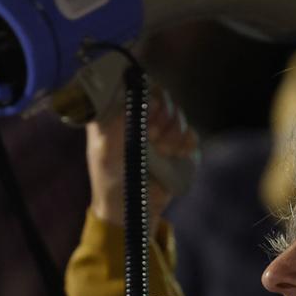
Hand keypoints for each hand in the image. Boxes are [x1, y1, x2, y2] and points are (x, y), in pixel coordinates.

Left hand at [86, 87, 197, 225]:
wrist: (129, 208)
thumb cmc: (109, 177)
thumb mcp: (104, 149)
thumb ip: (115, 121)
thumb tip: (130, 96)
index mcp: (121, 112)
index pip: (140, 87)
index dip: (148, 97)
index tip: (146, 114)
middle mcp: (142, 118)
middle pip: (164, 99)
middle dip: (162, 118)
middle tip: (152, 137)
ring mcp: (161, 132)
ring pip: (179, 117)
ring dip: (173, 134)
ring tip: (162, 152)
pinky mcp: (178, 148)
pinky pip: (191, 135)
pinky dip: (186, 144)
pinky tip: (176, 155)